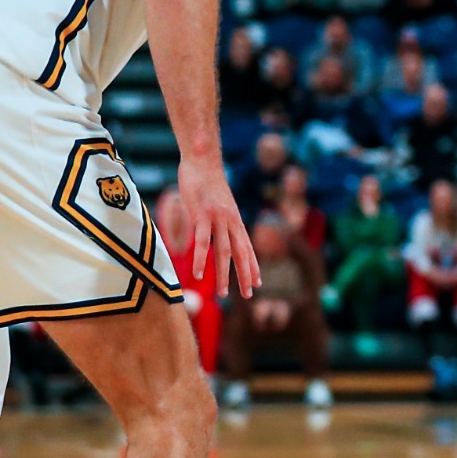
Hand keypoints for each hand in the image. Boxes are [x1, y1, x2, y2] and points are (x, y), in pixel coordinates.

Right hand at [176, 155, 257, 297]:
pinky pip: (202, 240)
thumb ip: (219, 219)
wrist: (203, 162)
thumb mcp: (219, 204)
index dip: (253, 266)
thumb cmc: (208, 183)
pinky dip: (200, 258)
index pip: (247, 247)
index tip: (258, 283)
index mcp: (235, 220)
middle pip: (240, 253)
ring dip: (223, 274)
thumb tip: (218, 230)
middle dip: (245, 276)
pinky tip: (198, 274)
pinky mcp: (201, 214)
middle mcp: (231, 221)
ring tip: (223, 294)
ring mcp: (217, 219)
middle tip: (249, 295)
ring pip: (222, 251)